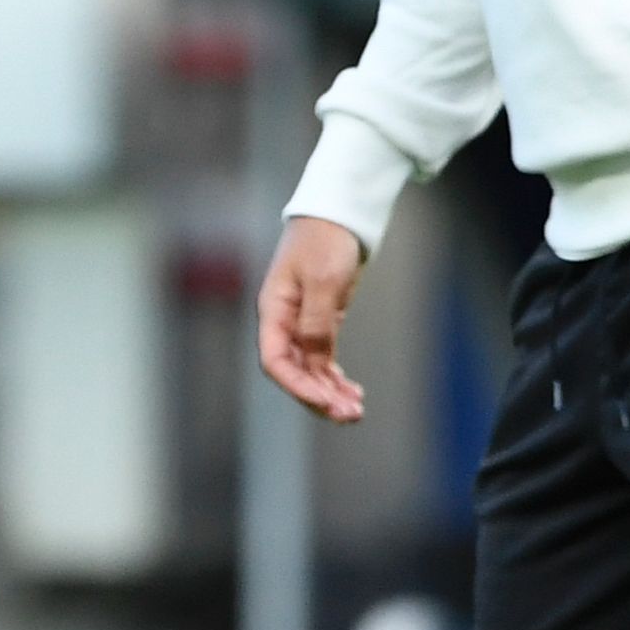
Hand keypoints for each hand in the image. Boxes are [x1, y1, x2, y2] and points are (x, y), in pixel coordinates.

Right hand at [255, 215, 369, 423]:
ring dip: (331, 393)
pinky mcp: (321, 322)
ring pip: (311, 371)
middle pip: (294, 373)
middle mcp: (284, 323)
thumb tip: (316, 362)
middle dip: (319, 398)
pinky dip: (336, 379)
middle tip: (350, 416)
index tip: (326, 401)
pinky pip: (323, 360)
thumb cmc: (325, 240)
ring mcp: (302, 324)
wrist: (338, 214)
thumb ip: (317, 323)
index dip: (298, 386)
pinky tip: (353, 393)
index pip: (276, 362)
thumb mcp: (323, 280)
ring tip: (356, 412)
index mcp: (274, 312)